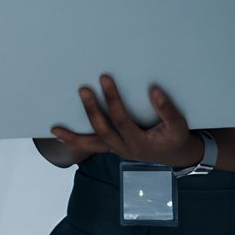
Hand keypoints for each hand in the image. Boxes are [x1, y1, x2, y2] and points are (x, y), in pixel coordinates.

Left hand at [50, 75, 202, 169]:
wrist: (175, 155)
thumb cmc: (176, 137)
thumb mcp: (178, 125)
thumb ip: (167, 110)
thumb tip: (154, 91)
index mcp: (139, 143)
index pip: (121, 119)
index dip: (112, 100)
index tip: (105, 79)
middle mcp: (124, 149)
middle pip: (102, 130)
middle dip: (92, 110)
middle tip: (84, 89)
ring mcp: (116, 150)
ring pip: (92, 144)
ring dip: (73, 136)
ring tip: (55, 129)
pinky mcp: (113, 147)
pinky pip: (91, 146)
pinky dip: (76, 142)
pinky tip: (60, 136)